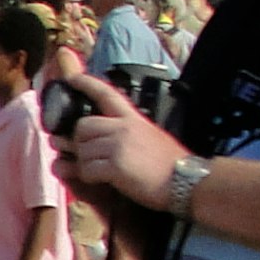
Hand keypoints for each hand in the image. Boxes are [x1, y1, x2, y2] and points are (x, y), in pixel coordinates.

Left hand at [50, 73, 182, 209]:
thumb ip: (126, 130)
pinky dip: (89, 178)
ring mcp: (119, 145)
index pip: (107, 94)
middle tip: (91, 155)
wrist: (186, 180)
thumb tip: (105, 134)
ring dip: (86, 164)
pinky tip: (104, 180)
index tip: (73, 78)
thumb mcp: (150, 134)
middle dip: (80, 142)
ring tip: (102, 171)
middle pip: (83, 126)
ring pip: (82, 150)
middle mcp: (123, 128)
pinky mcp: (116, 166)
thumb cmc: (170, 162)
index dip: (88, 84)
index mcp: (133, 118)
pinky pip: (86, 170)